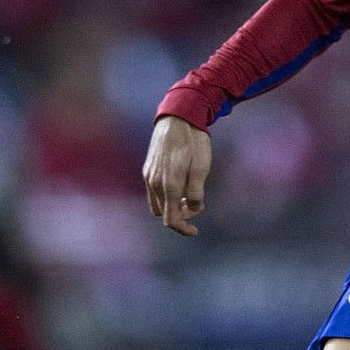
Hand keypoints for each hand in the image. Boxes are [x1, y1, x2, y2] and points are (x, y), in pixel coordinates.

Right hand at [143, 115, 211, 235]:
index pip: (171, 220)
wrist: (178, 117)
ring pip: (157, 203)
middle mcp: (155, 183)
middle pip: (164, 213)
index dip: (183, 229)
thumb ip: (196, 193)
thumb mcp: (202, 168)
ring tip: (187, 194)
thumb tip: (192, 208)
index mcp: (169, 186)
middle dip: (180, 215)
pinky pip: (153, 191)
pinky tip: (178, 182)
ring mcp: (149, 175)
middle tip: (196, 204)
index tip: (195, 231)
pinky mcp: (147, 168)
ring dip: (171, 205)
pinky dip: (165, 195)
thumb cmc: (193, 142)